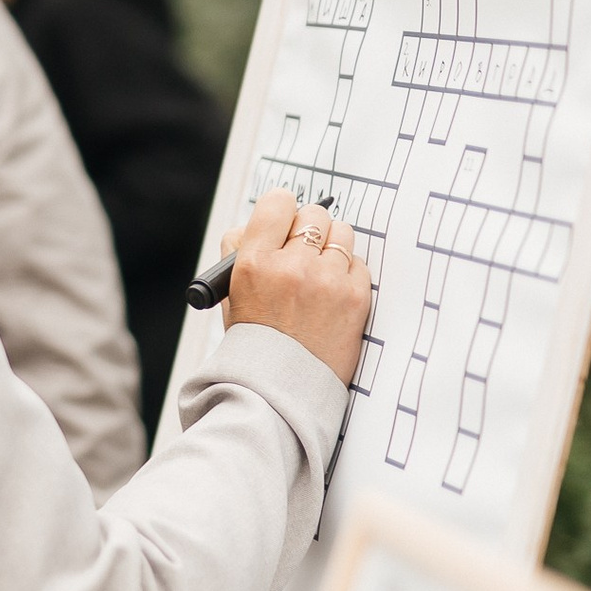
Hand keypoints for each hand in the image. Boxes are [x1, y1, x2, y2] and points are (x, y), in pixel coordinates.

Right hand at [220, 188, 372, 384]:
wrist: (281, 387)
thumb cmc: (256, 341)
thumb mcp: (231, 293)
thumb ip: (239, 251)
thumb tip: (258, 223)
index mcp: (254, 262)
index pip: (277, 203)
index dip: (282, 209)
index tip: (285, 219)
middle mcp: (290, 266)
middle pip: (313, 215)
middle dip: (309, 230)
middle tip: (303, 251)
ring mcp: (326, 281)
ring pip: (341, 233)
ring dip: (332, 247)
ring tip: (320, 273)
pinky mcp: (354, 297)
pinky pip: (359, 263)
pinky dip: (347, 274)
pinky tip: (332, 295)